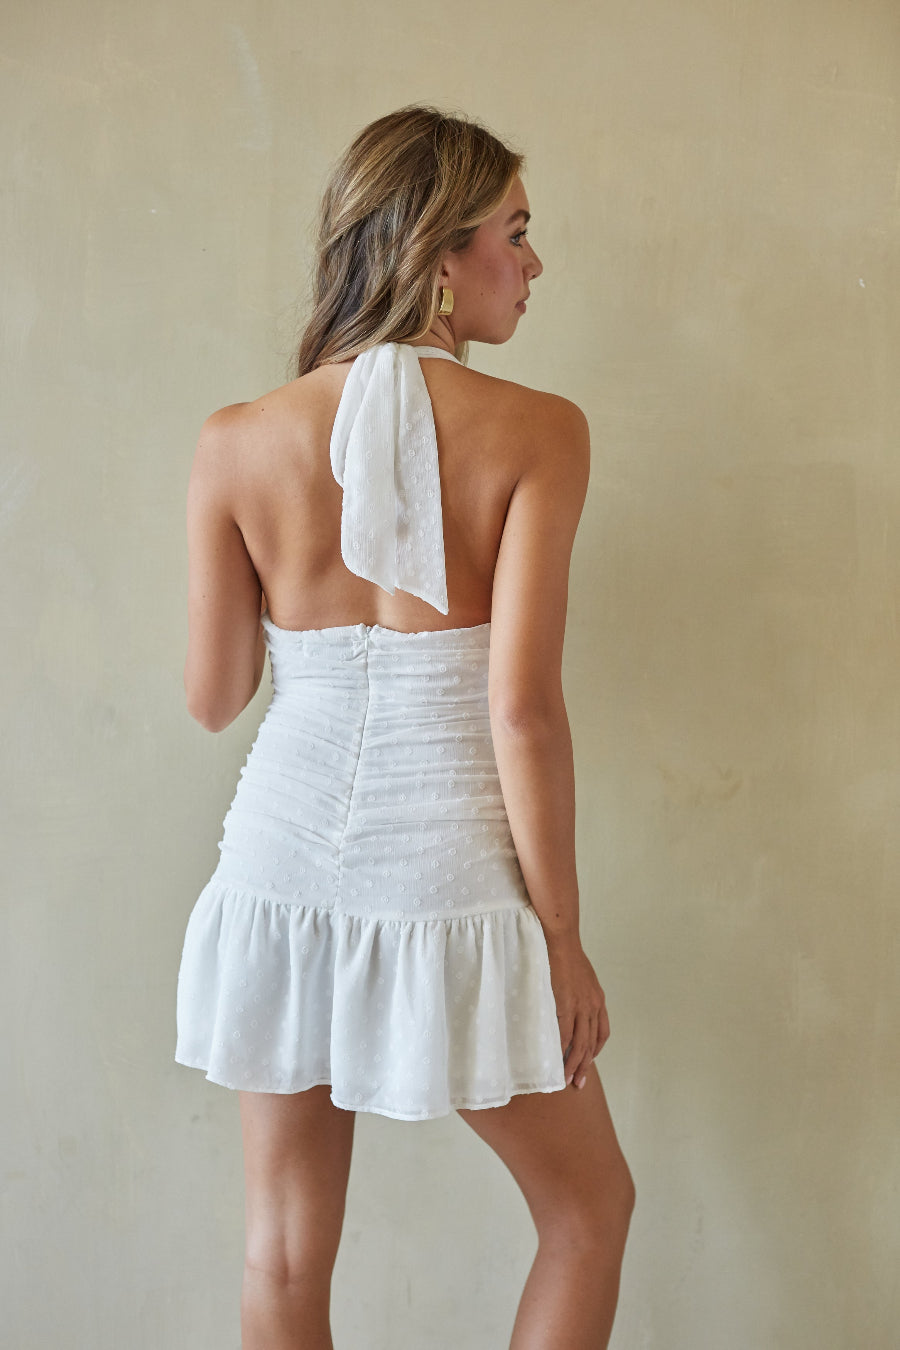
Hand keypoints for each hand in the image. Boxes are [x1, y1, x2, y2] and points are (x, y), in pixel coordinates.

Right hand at [545, 933, 609, 1089]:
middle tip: (577, 1083)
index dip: (595, 1050)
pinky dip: (560, 1050)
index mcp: (597, 999)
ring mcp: (580, 1006)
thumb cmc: (565, 952)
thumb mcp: (580, 975)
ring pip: (580, 1044)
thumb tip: (569, 1000)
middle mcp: (593, 1005)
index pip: (602, 1032)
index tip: (587, 1062)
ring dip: (573, 1064)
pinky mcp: (566, 1004)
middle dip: (585, 1066)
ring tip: (566, 1079)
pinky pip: (564, 1034)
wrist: (560, 937)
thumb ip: (578, 991)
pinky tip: (555, 1060)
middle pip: (592, 1044)